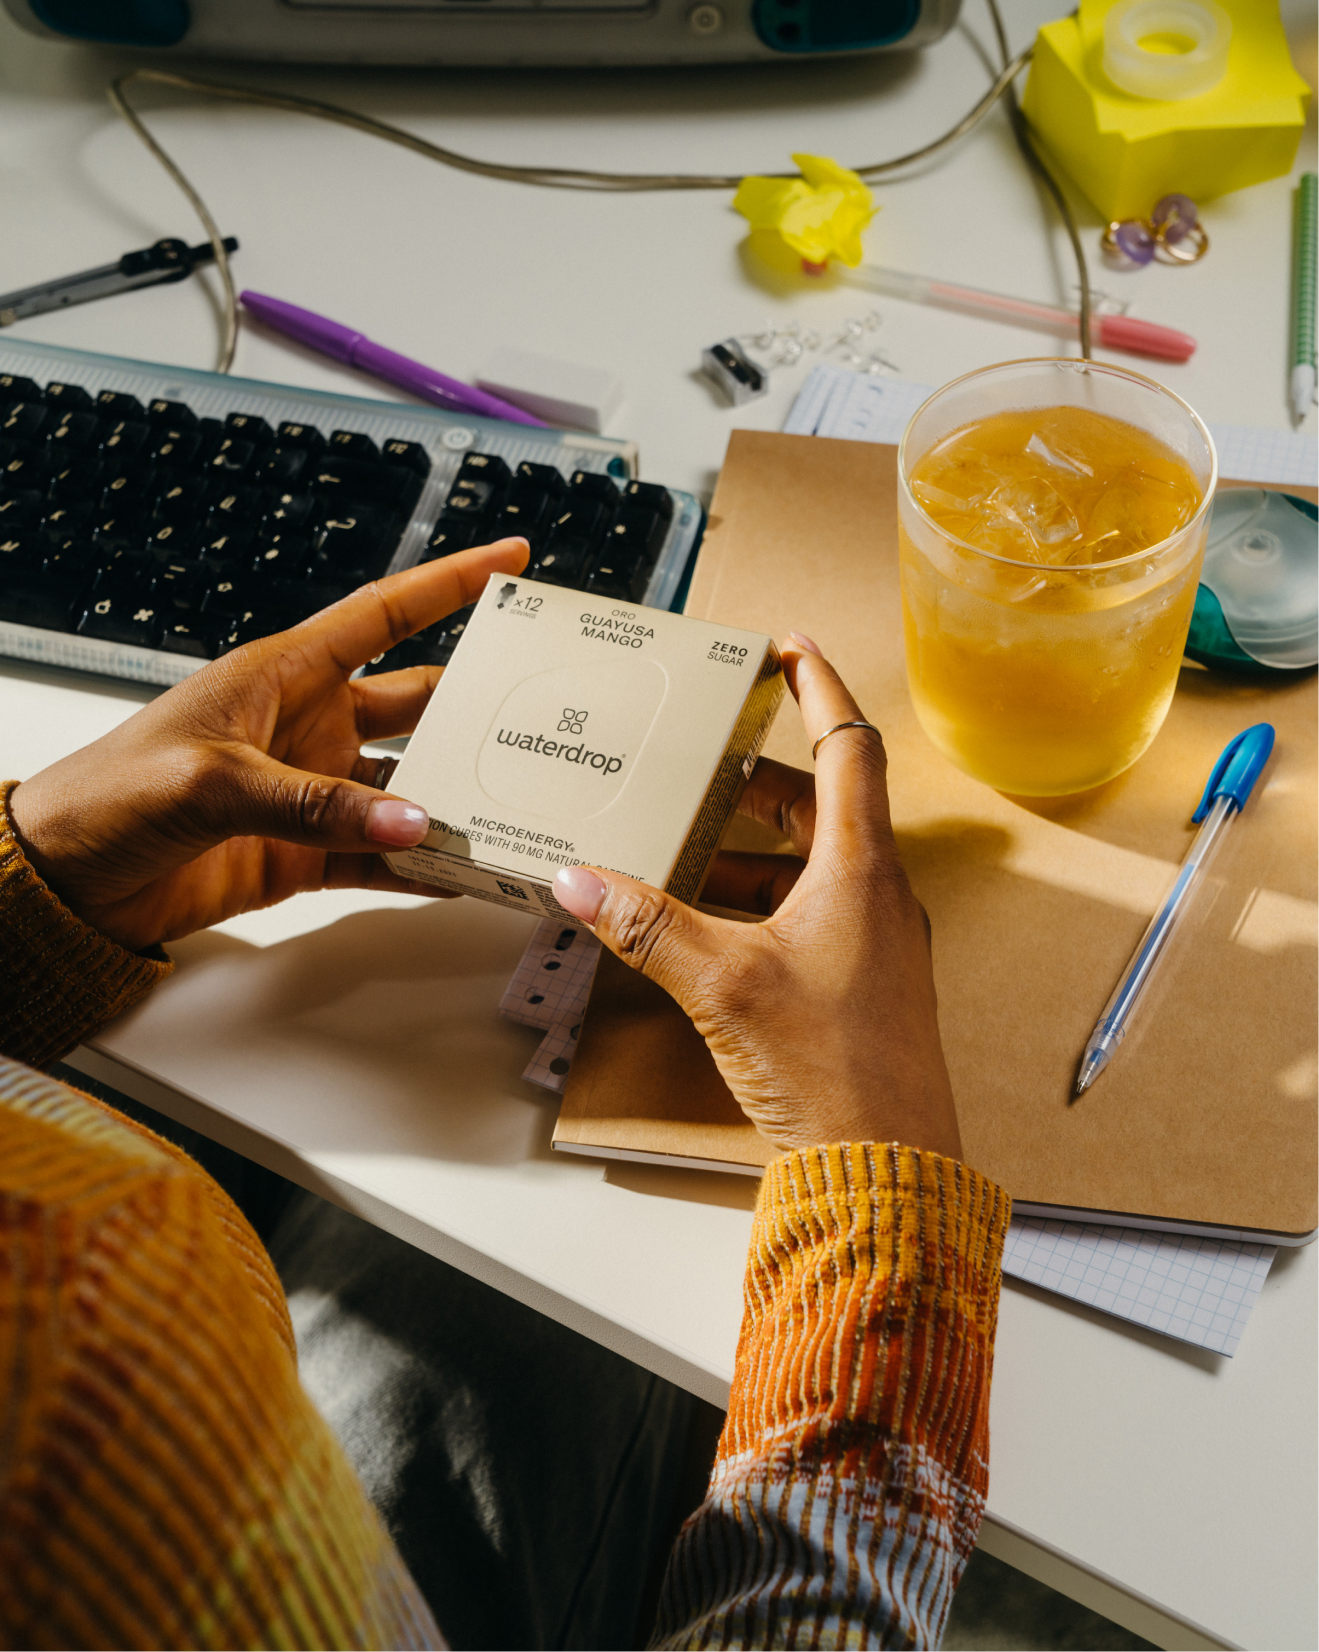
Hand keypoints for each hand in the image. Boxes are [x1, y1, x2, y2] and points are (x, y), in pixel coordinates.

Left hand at [8, 539, 527, 951]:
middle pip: (417, 705)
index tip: (510, 562)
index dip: (450, 584)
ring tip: (514, 812)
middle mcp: (308, 726)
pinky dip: (421, 865)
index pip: (384, 614)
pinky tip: (461, 872)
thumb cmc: (107, 796)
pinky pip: (380, 855)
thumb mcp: (210, 782)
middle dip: (478, 706)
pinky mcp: (303, 854)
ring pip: (408, 790)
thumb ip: (314, 803)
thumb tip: (410, 821)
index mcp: (283, 674)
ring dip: (456, 802)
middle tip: (542, 712)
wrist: (63, 881)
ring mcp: (311, 792)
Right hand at [552, 637, 960, 1158]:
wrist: (886, 1169)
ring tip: (686, 846)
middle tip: (706, 759)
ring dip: (753, 848)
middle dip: (759, 778)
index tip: (791, 646)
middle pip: (823, 803)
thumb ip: (648, 926)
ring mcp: (876, 943)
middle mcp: (879, 895)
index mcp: (861, 869)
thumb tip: (581, 879)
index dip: (818, 687)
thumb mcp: (722, 983)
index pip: (848, 745)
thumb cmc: (832, 1070)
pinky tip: (711, 925)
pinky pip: (813, 913)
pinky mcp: (862, 985)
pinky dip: (763, 900)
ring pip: (814, 864)